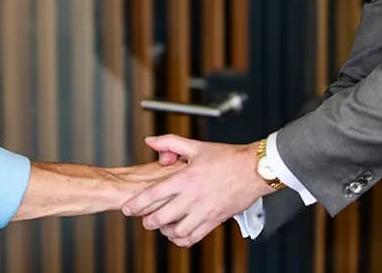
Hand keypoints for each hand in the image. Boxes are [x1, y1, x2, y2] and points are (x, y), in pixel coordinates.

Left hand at [121, 135, 269, 246]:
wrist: (253, 170)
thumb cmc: (227, 158)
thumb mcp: (196, 146)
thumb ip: (170, 143)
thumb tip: (151, 141)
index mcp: (186, 178)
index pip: (154, 194)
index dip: (137, 203)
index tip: (128, 208)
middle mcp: (193, 197)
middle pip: (161, 217)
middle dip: (148, 220)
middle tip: (145, 218)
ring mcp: (204, 211)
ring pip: (177, 231)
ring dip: (165, 231)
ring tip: (163, 225)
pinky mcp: (215, 221)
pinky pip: (194, 237)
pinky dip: (182, 239)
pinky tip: (179, 233)